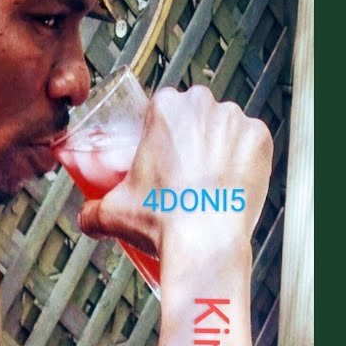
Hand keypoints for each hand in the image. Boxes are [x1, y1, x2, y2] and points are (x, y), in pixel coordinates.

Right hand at [76, 85, 272, 259]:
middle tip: (184, 168)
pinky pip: (251, 141)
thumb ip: (91, 211)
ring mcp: (234, 119)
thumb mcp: (112, 212)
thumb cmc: (161, 221)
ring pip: (224, 125)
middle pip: (195, 112)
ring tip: (209, 177)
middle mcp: (201, 104)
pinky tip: (231, 177)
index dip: (162, 131)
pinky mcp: (260, 139)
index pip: (162, 108)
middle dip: (190, 135)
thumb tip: (85, 217)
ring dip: (218, 144)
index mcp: (164, 107)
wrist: (204, 242)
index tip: (163, 152)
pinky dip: (244, 156)